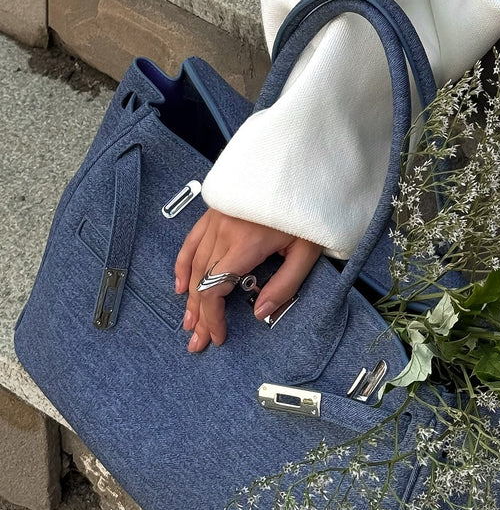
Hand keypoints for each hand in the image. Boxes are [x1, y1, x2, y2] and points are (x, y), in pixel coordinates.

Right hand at [174, 208, 322, 352]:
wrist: (299, 169)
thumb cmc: (307, 208)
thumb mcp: (306, 250)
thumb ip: (284, 284)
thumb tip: (260, 312)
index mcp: (247, 243)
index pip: (216, 289)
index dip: (213, 317)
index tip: (218, 336)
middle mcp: (225, 231)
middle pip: (202, 282)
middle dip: (200, 315)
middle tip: (198, 340)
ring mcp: (217, 219)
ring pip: (195, 265)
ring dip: (190, 296)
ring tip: (190, 321)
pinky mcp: (215, 211)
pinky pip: (192, 241)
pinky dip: (183, 265)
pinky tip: (181, 285)